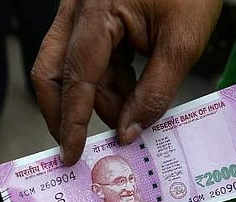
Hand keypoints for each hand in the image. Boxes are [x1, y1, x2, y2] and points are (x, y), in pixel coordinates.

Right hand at [31, 0, 222, 164]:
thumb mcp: (182, 45)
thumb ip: (154, 93)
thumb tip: (128, 133)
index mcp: (98, 9)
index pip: (77, 77)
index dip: (71, 121)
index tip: (71, 153)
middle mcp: (79, 9)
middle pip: (53, 72)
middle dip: (67, 112)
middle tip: (81, 144)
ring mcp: (81, 11)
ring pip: (72, 69)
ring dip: (97, 97)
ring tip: (132, 109)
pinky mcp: (91, 17)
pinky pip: (87, 59)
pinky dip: (106, 82)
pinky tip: (130, 90)